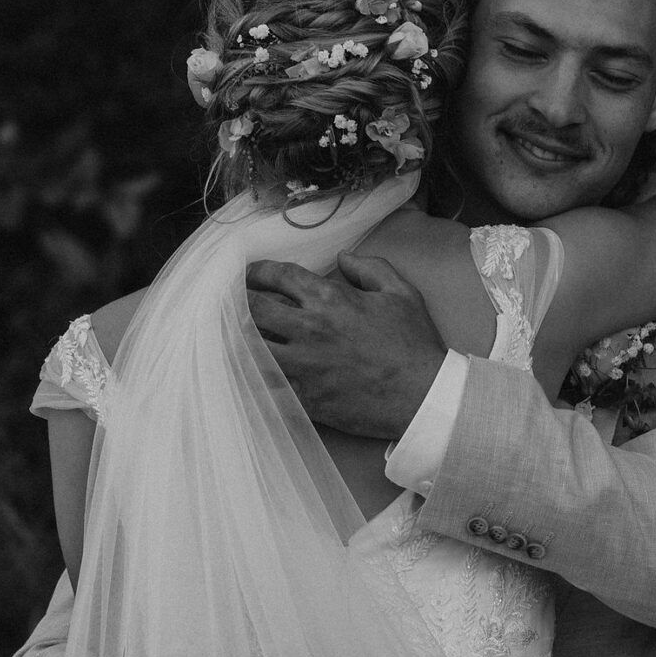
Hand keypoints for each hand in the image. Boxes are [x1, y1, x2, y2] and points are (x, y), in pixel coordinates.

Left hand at [245, 248, 447, 438]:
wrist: (424, 396)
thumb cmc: (414, 344)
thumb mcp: (401, 292)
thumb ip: (370, 267)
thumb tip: (343, 258)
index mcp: (329, 299)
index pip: (278, 276)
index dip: (257, 271)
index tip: (250, 274)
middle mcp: (310, 329)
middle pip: (253, 309)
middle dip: (238, 302)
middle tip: (231, 303)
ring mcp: (304, 366)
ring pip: (250, 349)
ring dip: (239, 340)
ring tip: (232, 337)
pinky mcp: (305, 398)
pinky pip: (265, 387)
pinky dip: (252, 378)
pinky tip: (247, 373)